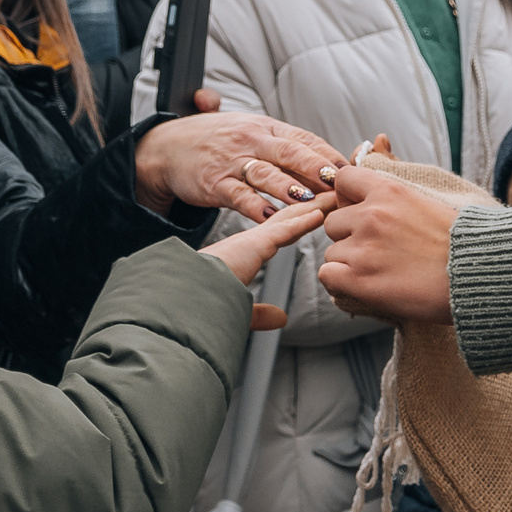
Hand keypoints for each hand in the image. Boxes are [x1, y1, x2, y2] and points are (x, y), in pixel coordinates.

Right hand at [136, 112, 343, 221]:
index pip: (303, 138)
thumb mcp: (251, 131)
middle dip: (315, 168)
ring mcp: (232, 162)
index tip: (349, 171)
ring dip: (290, 188)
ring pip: (266, 174)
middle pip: (289, 152)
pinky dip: (256, 208)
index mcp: (266, 127)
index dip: (327, 154)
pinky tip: (271, 218)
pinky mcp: (214, 183)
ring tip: (309, 201)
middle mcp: (251, 140)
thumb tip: (327, 157)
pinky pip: (238, 196)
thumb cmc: (216, 141)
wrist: (167, 148)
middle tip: (337, 184)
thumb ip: (285, 143)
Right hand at [201, 203, 325, 326]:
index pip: (278, 233)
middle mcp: (247, 243)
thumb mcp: (236, 310)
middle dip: (311, 205)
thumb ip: (260, 314)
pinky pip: (282, 231)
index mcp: (243, 254)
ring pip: (288, 219)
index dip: (298, 221)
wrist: (176, 302)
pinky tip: (320, 213)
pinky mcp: (250, 247)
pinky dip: (303, 221)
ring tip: (335, 194)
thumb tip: (282, 319)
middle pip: (287, 219)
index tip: (318, 213)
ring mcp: (249, 242)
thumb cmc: (196, 307)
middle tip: (333, 193)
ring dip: (314, 207)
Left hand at [318, 165, 459, 325]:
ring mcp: (362, 247)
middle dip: (348, 237)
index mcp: (389, 191)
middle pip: (332, 223)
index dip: (346, 199)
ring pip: (331, 253)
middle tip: (377, 252)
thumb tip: (373, 197)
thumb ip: (396, 200)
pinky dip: (341, 283)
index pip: (342, 180)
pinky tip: (366, 286)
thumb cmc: (463, 245)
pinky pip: (327, 275)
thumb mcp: (428, 204)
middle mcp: (371, 215)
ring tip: (381, 273)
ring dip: (348, 264)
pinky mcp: (358, 278)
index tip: (357, 213)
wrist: (478, 275)